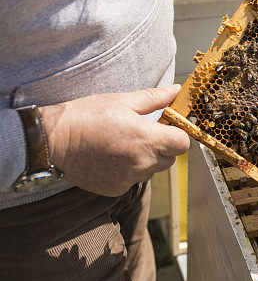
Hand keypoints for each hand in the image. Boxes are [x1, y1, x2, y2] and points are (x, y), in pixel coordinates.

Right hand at [40, 85, 190, 196]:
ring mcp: (129, 178)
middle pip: (170, 158)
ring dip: (146, 159)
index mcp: (147, 138)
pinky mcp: (115, 189)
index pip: (182, 143)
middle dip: (163, 146)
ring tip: (124, 144)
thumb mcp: (122, 101)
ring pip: (152, 170)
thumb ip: (154, 98)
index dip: (177, 134)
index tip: (166, 127)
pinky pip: (133, 180)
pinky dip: (129, 171)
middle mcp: (141, 162)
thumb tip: (175, 91)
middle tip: (143, 133)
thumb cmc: (86, 116)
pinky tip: (112, 157)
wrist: (52, 141)